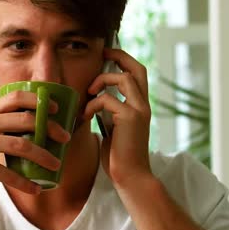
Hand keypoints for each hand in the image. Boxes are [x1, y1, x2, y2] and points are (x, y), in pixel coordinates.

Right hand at [0, 91, 70, 202]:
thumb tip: (28, 125)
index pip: (16, 97)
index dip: (38, 101)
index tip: (55, 110)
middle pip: (25, 120)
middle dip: (50, 128)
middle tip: (65, 138)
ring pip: (21, 146)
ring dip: (44, 156)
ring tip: (57, 165)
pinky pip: (8, 174)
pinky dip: (25, 183)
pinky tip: (36, 189)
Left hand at [84, 48, 151, 188]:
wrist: (129, 177)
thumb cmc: (118, 155)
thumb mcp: (112, 127)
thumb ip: (108, 111)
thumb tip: (93, 99)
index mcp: (139, 105)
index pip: (137, 73)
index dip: (123, 60)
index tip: (106, 54)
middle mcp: (143, 104)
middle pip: (137, 68)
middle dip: (119, 55)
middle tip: (102, 53)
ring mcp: (139, 110)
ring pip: (123, 78)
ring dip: (101, 81)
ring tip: (89, 93)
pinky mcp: (130, 118)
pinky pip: (106, 99)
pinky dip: (92, 105)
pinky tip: (85, 117)